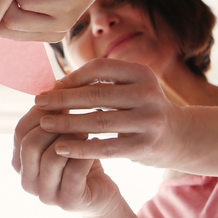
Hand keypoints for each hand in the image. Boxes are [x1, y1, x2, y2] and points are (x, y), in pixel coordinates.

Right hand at [14, 104, 121, 217]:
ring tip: (86, 131)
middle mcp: (27, 182)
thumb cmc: (78, 161)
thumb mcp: (61, 138)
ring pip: (52, 157)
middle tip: (74, 115)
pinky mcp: (68, 202)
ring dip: (71, 140)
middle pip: (30, 144)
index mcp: (20, 163)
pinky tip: (97, 144)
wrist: (100, 195)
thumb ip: (52, 120)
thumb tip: (53, 86)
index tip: (60, 98)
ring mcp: (46, 196)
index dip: (39, 112)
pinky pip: (74, 171)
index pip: (19, 132)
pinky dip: (86, 153)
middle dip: (54, 126)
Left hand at [32, 59, 189, 167]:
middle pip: (96, 94)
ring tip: (45, 124)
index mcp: (141, 73)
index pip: (99, 68)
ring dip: (67, 123)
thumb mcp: (129, 87)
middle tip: (39, 103)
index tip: (52, 86)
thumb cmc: (140, 108)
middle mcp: (148, 94)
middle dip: (63, 99)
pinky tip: (61, 148)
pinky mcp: (145, 146)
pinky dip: (81, 148)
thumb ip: (100, 83)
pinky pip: (107, 148)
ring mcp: (149, 121)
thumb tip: (55, 85)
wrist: (178, 137)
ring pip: (99, 121)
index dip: (72, 77)